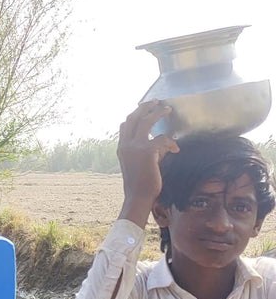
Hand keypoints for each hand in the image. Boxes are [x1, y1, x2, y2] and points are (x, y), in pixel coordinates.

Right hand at [117, 100, 179, 226]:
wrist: (138, 196)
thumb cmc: (140, 184)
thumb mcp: (139, 164)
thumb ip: (149, 151)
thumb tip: (163, 144)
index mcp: (122, 148)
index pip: (125, 125)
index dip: (135, 115)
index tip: (144, 109)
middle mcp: (126, 145)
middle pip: (133, 118)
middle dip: (145, 108)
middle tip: (155, 102)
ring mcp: (135, 147)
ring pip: (146, 122)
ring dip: (157, 113)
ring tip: (167, 109)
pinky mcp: (147, 151)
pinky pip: (161, 139)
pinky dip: (170, 143)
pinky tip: (176, 149)